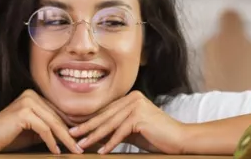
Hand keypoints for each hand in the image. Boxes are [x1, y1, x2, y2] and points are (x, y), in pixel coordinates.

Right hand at [0, 89, 82, 154]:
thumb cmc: (5, 137)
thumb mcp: (31, 131)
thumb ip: (47, 129)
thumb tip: (68, 135)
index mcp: (34, 96)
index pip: (57, 112)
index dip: (69, 127)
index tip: (79, 139)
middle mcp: (32, 95)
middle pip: (57, 118)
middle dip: (71, 134)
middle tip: (81, 147)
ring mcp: (28, 102)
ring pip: (53, 123)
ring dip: (65, 139)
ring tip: (74, 150)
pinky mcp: (24, 112)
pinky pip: (44, 129)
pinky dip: (52, 142)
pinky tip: (56, 151)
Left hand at [69, 90, 186, 153]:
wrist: (179, 139)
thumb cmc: (156, 136)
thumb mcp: (131, 131)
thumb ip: (115, 129)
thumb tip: (94, 135)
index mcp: (131, 97)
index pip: (106, 110)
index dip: (90, 120)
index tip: (75, 128)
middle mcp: (133, 97)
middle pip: (106, 115)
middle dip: (87, 126)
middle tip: (71, 134)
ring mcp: (137, 105)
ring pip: (110, 123)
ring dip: (94, 136)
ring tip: (82, 145)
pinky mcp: (140, 116)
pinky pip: (121, 132)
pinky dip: (111, 143)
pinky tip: (102, 152)